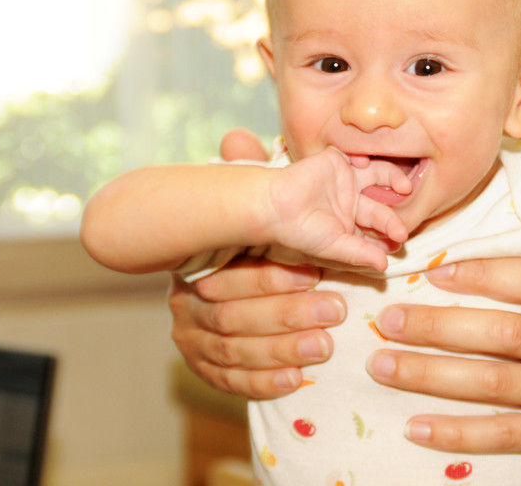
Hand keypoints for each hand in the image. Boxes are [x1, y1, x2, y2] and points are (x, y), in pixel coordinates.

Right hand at [168, 128, 349, 398]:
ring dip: (283, 348)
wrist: (226, 290)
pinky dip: (264, 382)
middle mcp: (185, 304)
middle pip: (231, 316)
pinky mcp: (205, 370)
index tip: (315, 273)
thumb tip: (239, 137)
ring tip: (326, 344)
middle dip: (287, 314)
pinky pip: (231, 382)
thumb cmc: (246, 240)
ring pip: (233, 352)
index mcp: (194, 264)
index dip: (270, 276)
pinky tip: (298, 379)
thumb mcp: (247, 206)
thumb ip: (246, 177)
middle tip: (335, 309)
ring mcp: (192, 340)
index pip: (225, 275)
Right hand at [268, 147, 411, 270]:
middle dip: (393, 217)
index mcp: (351, 223)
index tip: (399, 243)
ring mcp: (347, 180)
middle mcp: (352, 201)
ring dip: (394, 179)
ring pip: (379, 176)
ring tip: (404, 187)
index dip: (390, 235)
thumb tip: (385, 267)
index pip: (378, 229)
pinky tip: (363, 164)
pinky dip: (366, 157)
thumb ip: (359, 253)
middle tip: (401, 228)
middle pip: (382, 205)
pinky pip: (359, 154)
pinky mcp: (338, 160)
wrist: (273, 207)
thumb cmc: (299, 232)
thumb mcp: (333, 247)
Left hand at [363, 257, 520, 482]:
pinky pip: (506, 436)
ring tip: (384, 365)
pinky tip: (419, 429)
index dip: (485, 271)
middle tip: (388, 317)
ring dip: (432, 374)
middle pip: (500, 331)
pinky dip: (459, 432)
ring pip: (492, 382)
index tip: (438, 268)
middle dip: (438, 324)